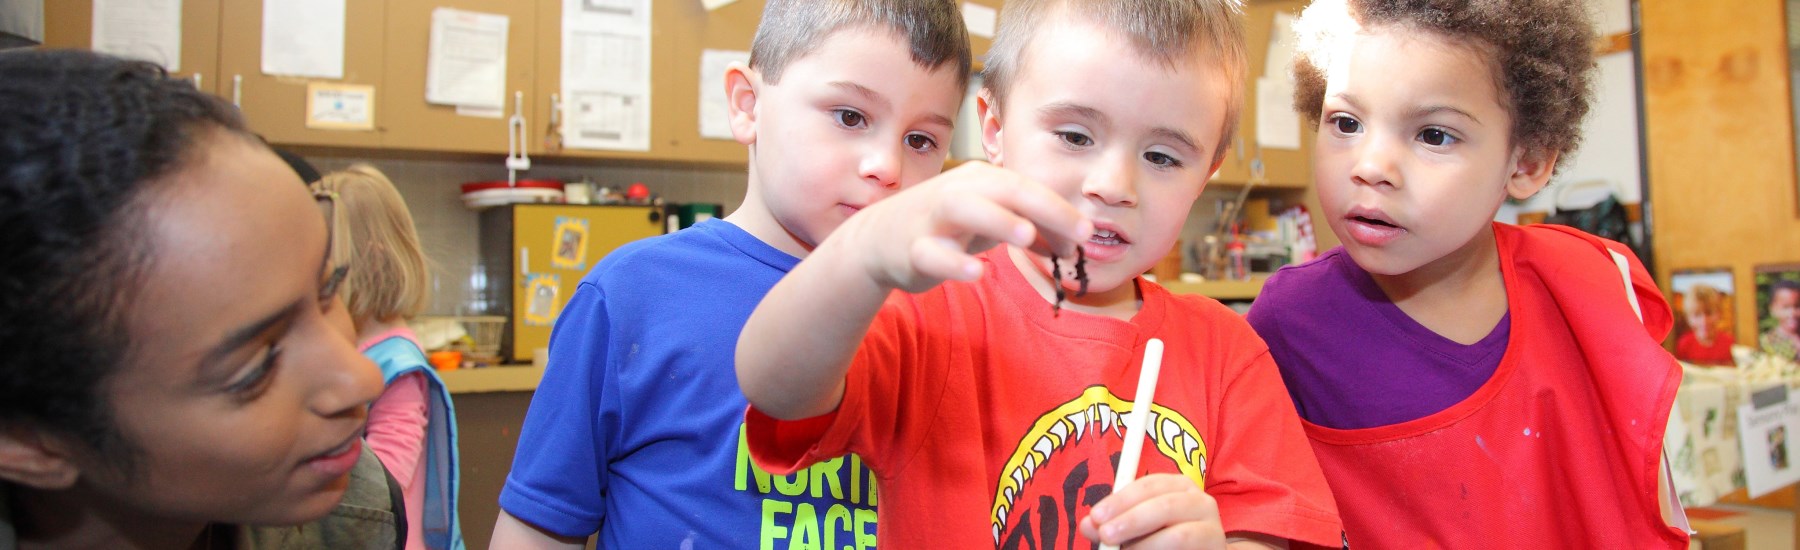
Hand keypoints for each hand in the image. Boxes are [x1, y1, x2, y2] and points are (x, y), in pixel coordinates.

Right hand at [829, 161, 1089, 292]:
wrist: (880, 238)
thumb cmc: (946, 225)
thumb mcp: (992, 222)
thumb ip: (1032, 228)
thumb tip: (1072, 242)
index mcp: (983, 181)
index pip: (1029, 188)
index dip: (1061, 208)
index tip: (1089, 232)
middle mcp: (960, 191)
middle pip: (1006, 190)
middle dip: (1045, 208)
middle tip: (1080, 233)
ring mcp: (934, 217)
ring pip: (965, 209)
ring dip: (998, 220)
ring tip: (1027, 237)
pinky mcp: (913, 247)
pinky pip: (933, 253)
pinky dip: (954, 262)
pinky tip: (976, 272)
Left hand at [1079, 473, 1225, 548]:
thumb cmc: (1162, 538)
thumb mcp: (1135, 528)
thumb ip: (1112, 524)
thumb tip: (1088, 524)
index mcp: (1178, 486)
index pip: (1149, 485)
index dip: (1121, 500)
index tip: (1096, 516)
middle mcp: (1200, 502)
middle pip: (1165, 506)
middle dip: (1132, 520)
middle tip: (1106, 535)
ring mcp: (1213, 529)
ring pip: (1179, 536)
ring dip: (1146, 546)